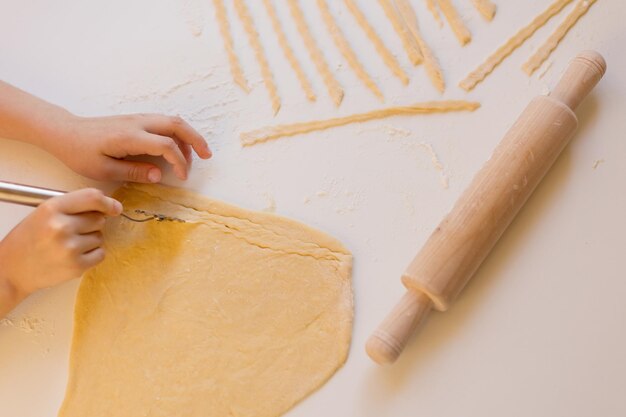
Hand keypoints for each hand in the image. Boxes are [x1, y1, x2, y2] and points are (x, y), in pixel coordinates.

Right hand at [0, 188, 120, 306]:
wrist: (12, 269)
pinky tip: (75, 255)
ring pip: (100, 236)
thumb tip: (109, 206)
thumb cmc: (30, 238)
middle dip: (91, 223)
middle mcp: (62, 226)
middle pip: (99, 218)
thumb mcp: (44, 212)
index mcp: (52, 208)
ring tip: (69, 244)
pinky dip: (92, 254)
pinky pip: (101, 253)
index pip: (92, 197)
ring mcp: (70, 248)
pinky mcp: (77, 266)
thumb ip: (73, 206)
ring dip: (90, 240)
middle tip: (73, 231)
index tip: (114, 207)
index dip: (107, 202)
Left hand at [46, 113, 211, 182]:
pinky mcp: (136, 120)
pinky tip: (178, 147)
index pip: (166, 145)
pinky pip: (164, 122)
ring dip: (188, 135)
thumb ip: (134, 172)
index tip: (182, 177)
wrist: (65, 132)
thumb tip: (159, 175)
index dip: (179, 161)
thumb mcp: (104, 170)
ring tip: (195, 154)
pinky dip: (177, 132)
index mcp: (130, 137)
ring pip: (172, 120)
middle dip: (196, 139)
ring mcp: (138, 118)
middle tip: (207, 155)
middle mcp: (138, 123)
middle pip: (176, 124)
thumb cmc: (80, 153)